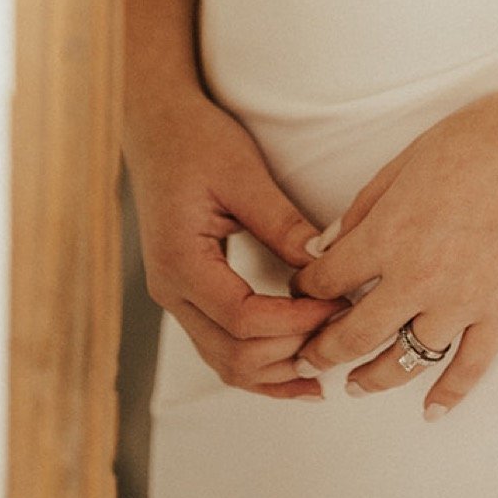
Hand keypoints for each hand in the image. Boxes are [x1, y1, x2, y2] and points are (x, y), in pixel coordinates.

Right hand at [126, 91, 345, 398]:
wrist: (156, 126)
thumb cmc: (196, 141)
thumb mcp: (244, 173)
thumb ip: (281, 222)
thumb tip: (324, 265)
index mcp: (181, 262)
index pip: (242, 320)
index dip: (295, 322)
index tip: (338, 305)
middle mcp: (171, 291)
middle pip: (233, 355)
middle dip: (290, 351)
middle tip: (341, 329)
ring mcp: (176, 297)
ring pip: (225, 363)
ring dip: (277, 370)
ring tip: (327, 358)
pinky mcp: (188, 294)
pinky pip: (222, 346)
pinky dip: (260, 362)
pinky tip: (297, 365)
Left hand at [293, 82, 497, 417]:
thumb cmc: (486, 137)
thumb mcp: (411, 156)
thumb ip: (367, 203)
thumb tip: (330, 241)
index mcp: (389, 234)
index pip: (330, 278)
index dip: (308, 287)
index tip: (303, 291)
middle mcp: (417, 279)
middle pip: (356, 332)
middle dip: (324, 350)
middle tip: (306, 360)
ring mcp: (462, 303)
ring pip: (404, 360)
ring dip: (373, 378)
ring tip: (356, 386)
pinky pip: (470, 366)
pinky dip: (448, 393)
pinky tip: (431, 411)